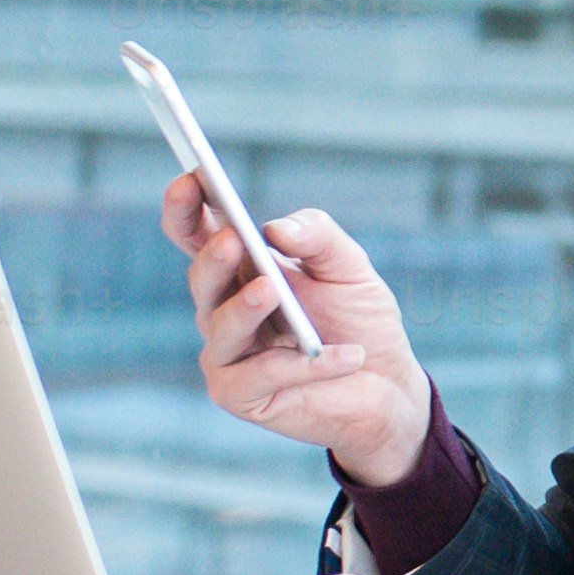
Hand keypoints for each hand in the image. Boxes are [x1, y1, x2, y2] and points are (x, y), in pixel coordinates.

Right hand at [159, 171, 435, 488]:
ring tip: (269, 291)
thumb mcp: (349, 267)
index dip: (185, 208)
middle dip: (213, 258)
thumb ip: (318, 238)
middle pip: (201, 280)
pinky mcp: (242, 396)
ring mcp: (228, 355)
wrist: (388, 385)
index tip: (190, 178)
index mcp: (239, 269)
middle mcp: (222, 310)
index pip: (196, 234)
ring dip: (244, 309)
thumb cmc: (359, 320)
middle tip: (232, 241)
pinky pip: (261, 376)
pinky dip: (304, 365)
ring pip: (220, 329)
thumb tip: (274, 228)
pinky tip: (346, 355)